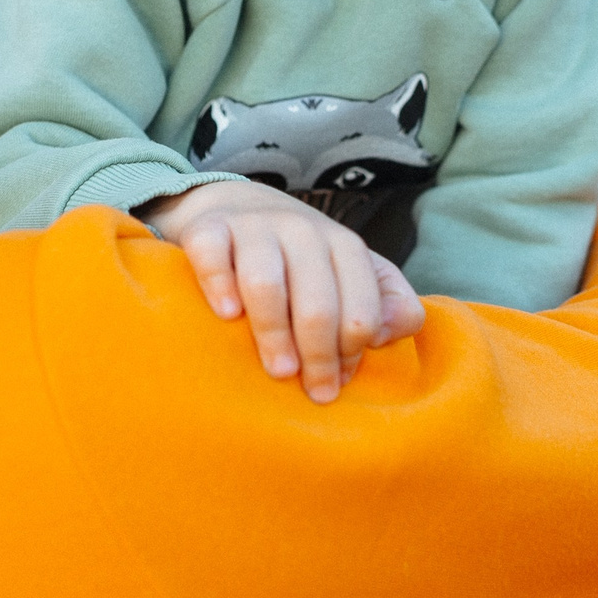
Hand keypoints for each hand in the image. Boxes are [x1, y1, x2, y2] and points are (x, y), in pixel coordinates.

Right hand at [138, 182, 425, 403]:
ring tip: (278, 371)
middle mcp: (301, 230)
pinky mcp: (207, 228)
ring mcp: (252, 227)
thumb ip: (390, 304)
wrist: (232, 204)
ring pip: (265, 282)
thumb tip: (386, 336)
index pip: (361, 308)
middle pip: (317, 301)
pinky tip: (227, 315)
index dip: (353, 352)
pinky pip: (211, 255)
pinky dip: (219, 285)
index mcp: (344, 246)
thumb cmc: (300, 258)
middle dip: (319, 354)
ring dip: (273, 333)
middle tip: (314, 392)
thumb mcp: (353, 273)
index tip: (338, 380)